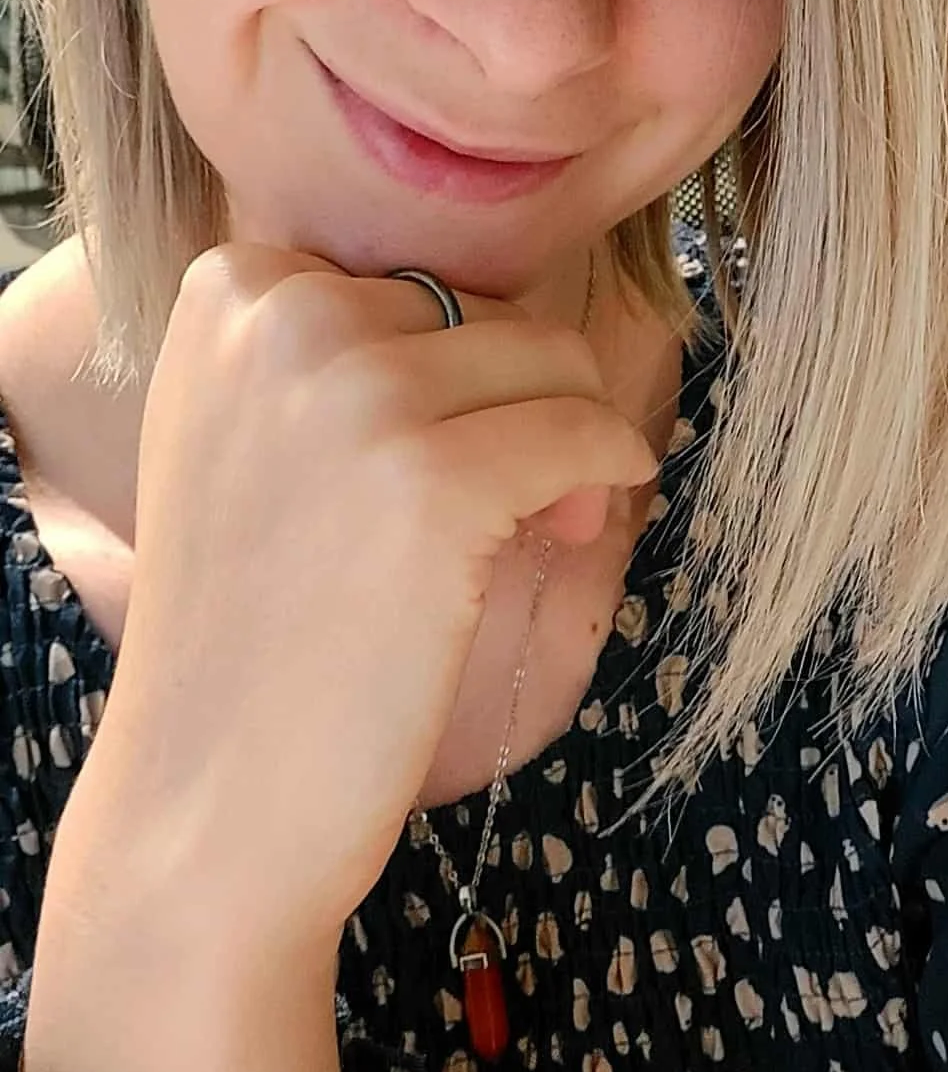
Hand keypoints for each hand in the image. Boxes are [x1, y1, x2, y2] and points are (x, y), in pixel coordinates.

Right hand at [69, 242, 659, 949]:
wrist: (211, 794)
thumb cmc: (255, 620)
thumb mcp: (251, 430)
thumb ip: (339, 345)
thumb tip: (516, 319)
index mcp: (232, 289)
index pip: (416, 278)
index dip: (452, 365)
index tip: (432, 450)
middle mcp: (285, 317)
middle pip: (491, 309)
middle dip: (518, 399)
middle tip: (500, 500)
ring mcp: (357, 394)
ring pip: (553, 359)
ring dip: (572, 438)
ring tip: (536, 522)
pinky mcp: (435, 480)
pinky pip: (587, 429)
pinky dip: (613, 469)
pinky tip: (584, 521)